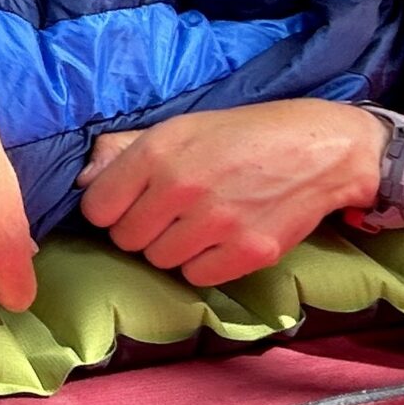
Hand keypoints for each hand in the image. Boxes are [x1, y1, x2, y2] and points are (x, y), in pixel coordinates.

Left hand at [76, 101, 383, 286]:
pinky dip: (202, 264)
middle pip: (126, 239)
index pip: (98, 206)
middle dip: (141, 229)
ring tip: (197, 223)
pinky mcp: (248, 253)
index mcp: (160, 152)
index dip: (109, 208)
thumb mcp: (181, 127)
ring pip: (159, 261)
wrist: (320, 149)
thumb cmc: (244, 134)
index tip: (129, 203)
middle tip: (169, 213)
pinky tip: (220, 239)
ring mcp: (217, 223)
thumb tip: (84, 181)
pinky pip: (196, 277)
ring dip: (172, 248)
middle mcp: (183, 188)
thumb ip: (126, 152)